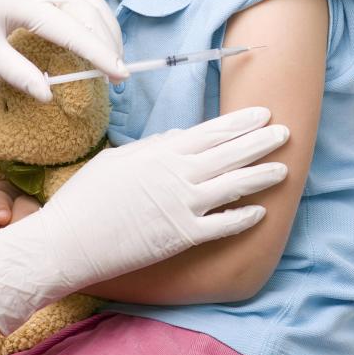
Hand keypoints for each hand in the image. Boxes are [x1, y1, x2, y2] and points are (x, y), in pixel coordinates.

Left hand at [0, 0, 127, 100]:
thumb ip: (19, 73)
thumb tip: (48, 94)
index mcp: (25, 3)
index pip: (76, 32)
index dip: (102, 55)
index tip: (122, 75)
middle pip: (89, 10)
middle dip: (109, 41)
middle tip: (118, 71)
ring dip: (105, 20)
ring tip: (112, 47)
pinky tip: (95, 14)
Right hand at [0, 106, 288, 334]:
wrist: (67, 241)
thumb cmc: (86, 197)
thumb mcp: (118, 159)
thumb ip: (153, 146)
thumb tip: (179, 136)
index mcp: (162, 152)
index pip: (212, 131)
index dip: (241, 122)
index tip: (263, 113)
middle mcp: (178, 175)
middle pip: (230, 154)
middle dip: (260, 141)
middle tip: (286, 132)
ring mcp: (182, 206)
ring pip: (233, 186)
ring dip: (261, 175)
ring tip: (283, 167)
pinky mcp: (181, 237)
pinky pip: (221, 226)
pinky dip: (242, 217)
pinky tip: (260, 212)